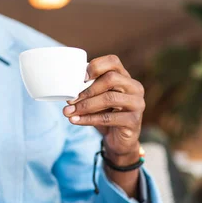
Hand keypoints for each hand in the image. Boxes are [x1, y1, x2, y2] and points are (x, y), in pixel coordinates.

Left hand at [63, 55, 144, 196]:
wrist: (119, 141)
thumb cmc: (106, 115)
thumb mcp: (96, 100)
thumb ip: (87, 90)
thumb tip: (64, 89)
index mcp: (125, 77)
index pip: (113, 61)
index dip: (95, 66)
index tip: (79, 78)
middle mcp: (134, 88)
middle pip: (111, 79)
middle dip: (87, 89)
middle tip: (70, 100)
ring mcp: (137, 104)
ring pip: (109, 98)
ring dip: (85, 105)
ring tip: (69, 112)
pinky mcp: (134, 121)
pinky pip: (109, 118)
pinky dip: (89, 119)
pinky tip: (76, 121)